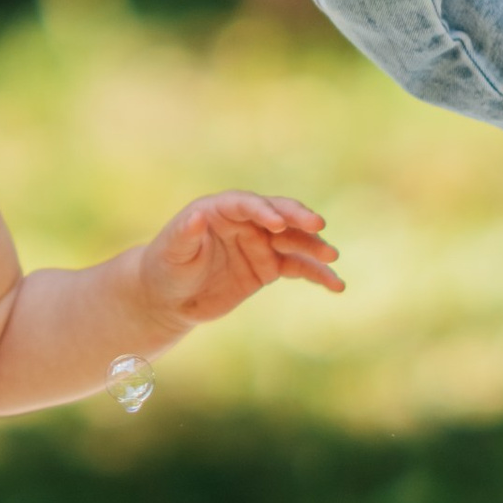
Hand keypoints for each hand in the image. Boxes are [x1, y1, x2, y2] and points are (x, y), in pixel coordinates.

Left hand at [133, 193, 342, 335]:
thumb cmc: (166, 268)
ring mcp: (261, 244)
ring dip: (314, 247)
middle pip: (278, 215)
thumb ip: (185, 234)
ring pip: (293, 241)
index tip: (276, 224)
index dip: (263, 211)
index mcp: (221, 209)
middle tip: (318, 225)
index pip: (247, 204)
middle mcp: (246, 222)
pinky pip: (297, 268)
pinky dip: (317, 275)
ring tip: (332, 257)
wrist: (170, 297)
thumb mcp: (171, 252)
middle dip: (298, 219)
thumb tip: (198, 216)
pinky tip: (335, 284)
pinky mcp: (269, 267)